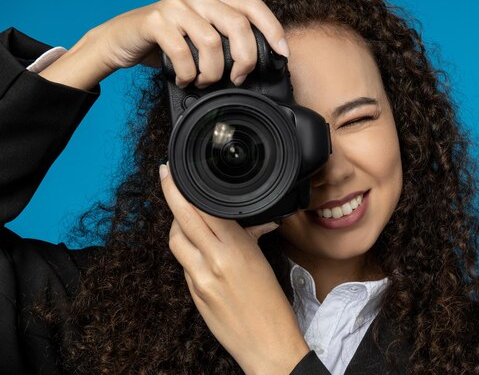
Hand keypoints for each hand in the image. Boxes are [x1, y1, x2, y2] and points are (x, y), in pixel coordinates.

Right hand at [39, 0, 289, 90]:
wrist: (121, 39)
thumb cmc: (167, 43)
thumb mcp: (201, 38)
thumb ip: (226, 41)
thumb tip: (258, 64)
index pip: (253, 6)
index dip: (272, 29)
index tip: (282, 53)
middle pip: (238, 25)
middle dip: (245, 59)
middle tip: (238, 78)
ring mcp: (175, 5)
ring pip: (212, 42)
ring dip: (212, 72)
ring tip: (204, 81)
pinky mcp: (155, 20)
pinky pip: (183, 51)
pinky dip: (187, 74)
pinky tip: (184, 80)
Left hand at [159, 164, 308, 374]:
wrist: (267, 345)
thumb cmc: (272, 306)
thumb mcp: (263, 263)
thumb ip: (250, 238)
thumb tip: (249, 223)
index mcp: (235, 251)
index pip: (204, 210)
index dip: (183, 189)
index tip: (174, 173)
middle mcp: (213, 263)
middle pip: (182, 220)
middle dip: (170, 194)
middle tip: (164, 175)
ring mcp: (199, 281)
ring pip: (176, 241)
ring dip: (177, 224)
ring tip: (186, 216)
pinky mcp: (193, 295)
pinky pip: (184, 264)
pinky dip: (187, 250)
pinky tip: (199, 249)